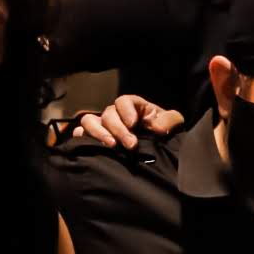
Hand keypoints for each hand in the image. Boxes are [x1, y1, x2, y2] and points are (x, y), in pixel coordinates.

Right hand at [66, 95, 184, 150]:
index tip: (133, 123)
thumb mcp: (173, 124)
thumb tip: (157, 127)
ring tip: (111, 146)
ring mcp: (103, 126)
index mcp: (133, 107)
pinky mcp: (94, 139)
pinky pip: (80, 135)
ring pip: (89, 121)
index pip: (123, 101)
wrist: (157, 152)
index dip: (126, 110)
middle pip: (108, 114)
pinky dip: (81, 139)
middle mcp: (115, 115)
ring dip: (98, 132)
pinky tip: (91, 147)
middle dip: (118, 129)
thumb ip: (169, 121)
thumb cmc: (163, 133)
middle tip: (130, 144)